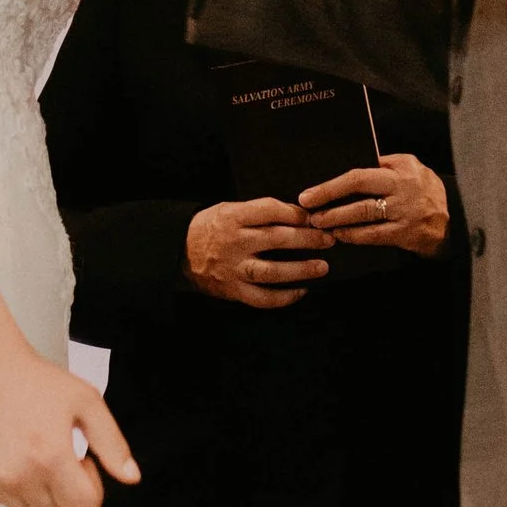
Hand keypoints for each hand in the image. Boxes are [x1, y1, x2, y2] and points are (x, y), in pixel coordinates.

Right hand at [0, 343, 138, 506]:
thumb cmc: (33, 379)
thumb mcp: (86, 402)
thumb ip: (112, 444)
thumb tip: (130, 477)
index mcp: (51, 458)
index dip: (90, 489)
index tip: (81, 463)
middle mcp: (18, 476)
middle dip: (65, 489)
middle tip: (56, 452)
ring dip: (36, 489)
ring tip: (30, 450)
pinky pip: (1, 499)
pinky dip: (9, 484)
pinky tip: (8, 451)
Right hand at [185, 195, 329, 309]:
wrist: (178, 250)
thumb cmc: (208, 227)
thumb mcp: (228, 209)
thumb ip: (258, 212)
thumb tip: (297, 215)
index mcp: (232, 217)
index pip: (270, 210)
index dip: (295, 213)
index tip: (312, 216)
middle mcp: (234, 243)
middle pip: (277, 239)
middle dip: (308, 239)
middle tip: (328, 239)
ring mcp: (234, 269)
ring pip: (273, 271)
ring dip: (301, 270)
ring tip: (322, 267)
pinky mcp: (233, 290)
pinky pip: (263, 297)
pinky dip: (284, 297)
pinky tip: (301, 291)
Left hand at [296, 154, 451, 258]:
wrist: (455, 221)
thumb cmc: (425, 191)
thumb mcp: (412, 169)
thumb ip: (385, 166)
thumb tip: (347, 172)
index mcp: (402, 167)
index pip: (361, 172)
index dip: (332, 183)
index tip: (310, 192)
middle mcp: (403, 187)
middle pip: (359, 188)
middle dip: (329, 198)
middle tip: (307, 208)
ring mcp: (404, 211)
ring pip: (364, 213)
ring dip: (337, 219)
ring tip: (319, 222)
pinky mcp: (406, 233)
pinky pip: (374, 235)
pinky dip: (354, 236)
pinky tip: (340, 236)